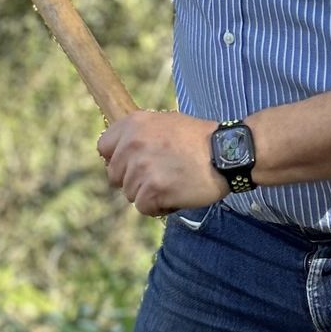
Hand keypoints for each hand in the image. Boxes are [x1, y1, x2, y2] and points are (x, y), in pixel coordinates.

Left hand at [97, 111, 226, 216]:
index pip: (103, 147)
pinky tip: (178, 194)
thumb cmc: (200, 140)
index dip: (117, 159)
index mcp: (133, 124)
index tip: (133, 164)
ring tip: (174, 182)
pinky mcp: (152, 190)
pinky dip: (160, 207)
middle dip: (134, 180)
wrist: (227, 154)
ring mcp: (141, 168)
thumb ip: (140, 136)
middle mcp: (132, 144)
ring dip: (149, 194)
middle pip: (115, 176)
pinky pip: (144, 208)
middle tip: (160, 175)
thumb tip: (121, 153)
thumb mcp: (166, 123)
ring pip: (130, 194)